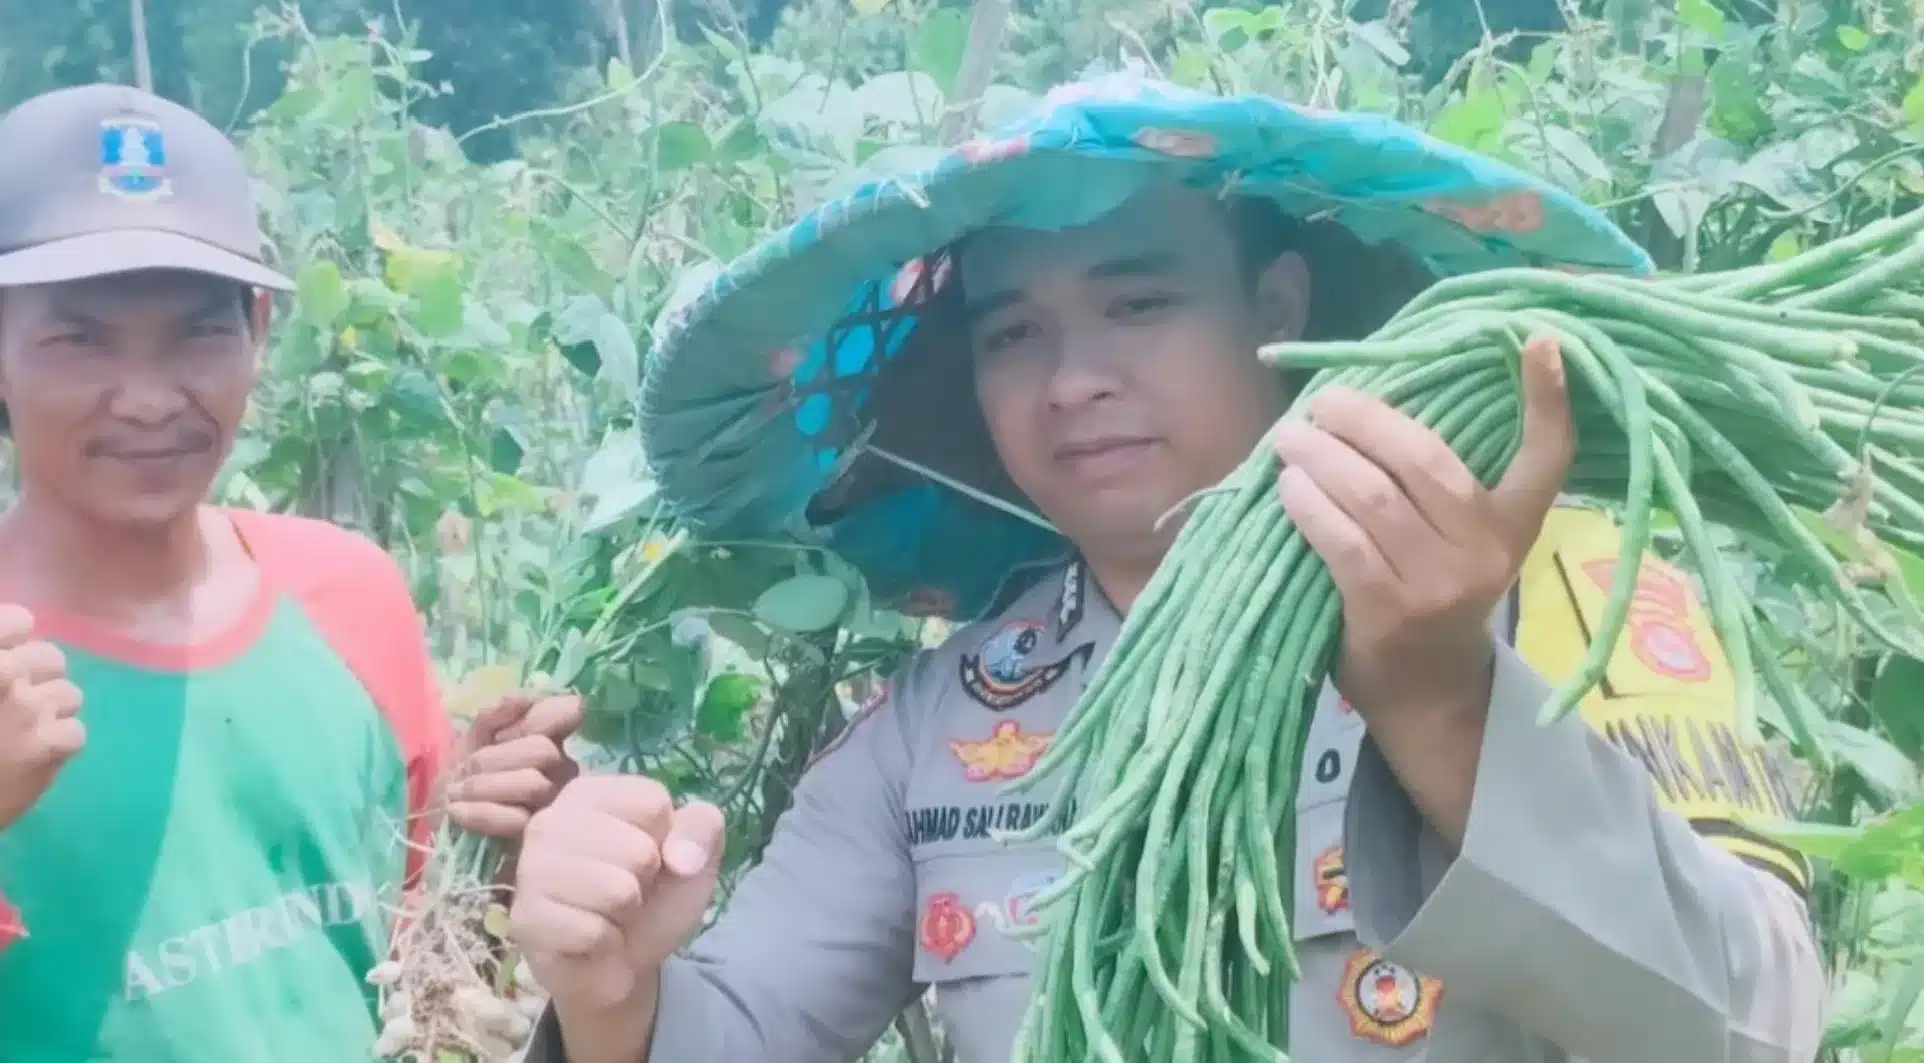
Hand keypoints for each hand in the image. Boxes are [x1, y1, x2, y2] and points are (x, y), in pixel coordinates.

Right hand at [0, 605, 83, 832]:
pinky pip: (75, 732)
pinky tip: (33, 755)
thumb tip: (12, 658)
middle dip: (37, 677)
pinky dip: (58, 744)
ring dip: (50, 710)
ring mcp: (29, 710)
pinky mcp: (49, 747)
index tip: (7, 658)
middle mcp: (6, 674)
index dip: (14, 638)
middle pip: (51, 657)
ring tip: (25, 730)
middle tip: (16, 700)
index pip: (19, 620)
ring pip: (69, 694)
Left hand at [446, 692, 583, 837]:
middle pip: (544, 751)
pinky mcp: (538, 840)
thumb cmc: (459, 785)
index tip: (500, 735)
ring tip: (455, 795)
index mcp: (549, 743)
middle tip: (463, 772)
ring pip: (534, 784)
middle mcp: (562, 772)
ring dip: (484, 786)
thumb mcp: (467, 746)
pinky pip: (517, 820)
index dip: (541, 715)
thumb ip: (491, 719)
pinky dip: (482, 812)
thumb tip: (518, 699)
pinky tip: (458, 813)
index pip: (570, 711)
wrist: (442, 834)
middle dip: (493, 758)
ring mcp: (555, 807)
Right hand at [509, 776, 725, 1014]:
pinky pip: (594, 932)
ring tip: (607, 913)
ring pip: (617, 891)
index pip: (652, 801)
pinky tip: (591, 941)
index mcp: (589, 793)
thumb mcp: (694, 854)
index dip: (665, 838)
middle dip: (645, 881)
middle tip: (624, 892)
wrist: (621, 965)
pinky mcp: (526, 919)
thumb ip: (703, 828)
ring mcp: (531, 869)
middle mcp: (549, 821)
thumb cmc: (652, 898)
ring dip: (625, 914)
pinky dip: (606, 943)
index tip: (647, 858)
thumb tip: (681, 857)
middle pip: (638, 849)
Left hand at [1271, 333, 1573, 724]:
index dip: (1548, 400)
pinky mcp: (1389, 609)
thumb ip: (1435, 486)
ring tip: (1290, 437)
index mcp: (1514, 527)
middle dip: (1365, 420)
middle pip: (1426, 461)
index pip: (1546, 457)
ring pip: (1374, 496)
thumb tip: (1365, 406)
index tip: (1540, 339)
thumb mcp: (1460, 542)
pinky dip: (1308, 506)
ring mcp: (1439, 583)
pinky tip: (1286, 487)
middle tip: (1322, 401)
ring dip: (1322, 457)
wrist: (1427, 694)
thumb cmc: (1433, 598)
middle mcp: (1486, 551)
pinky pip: (1342, 540)